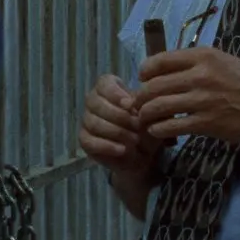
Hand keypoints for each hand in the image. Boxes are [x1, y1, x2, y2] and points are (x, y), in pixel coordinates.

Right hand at [80, 75, 163, 215]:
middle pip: (95, 102)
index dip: (115, 93)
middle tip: (138, 126)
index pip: (103, 83)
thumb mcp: (154, 115)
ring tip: (135, 140)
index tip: (130, 105)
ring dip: (116, 131)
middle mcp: (94, 102)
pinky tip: (122, 150)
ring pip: (93, 122)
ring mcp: (87, 121)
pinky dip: (107, 146)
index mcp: (109, 89)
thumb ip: (146, 105)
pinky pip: (88, 140)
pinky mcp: (85, 140)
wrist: (145, 155)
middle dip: (118, 115)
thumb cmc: (148, 128)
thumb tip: (130, 103)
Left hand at [133, 47, 239, 144]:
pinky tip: (157, 130)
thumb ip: (195, 62)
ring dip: (146, 115)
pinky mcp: (206, 123)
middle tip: (139, 104)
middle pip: (154, 85)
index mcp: (203, 56)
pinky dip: (158, 129)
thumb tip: (165, 69)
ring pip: (158, 106)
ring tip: (145, 119)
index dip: (144, 72)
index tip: (143, 80)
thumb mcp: (223, 60)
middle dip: (140, 97)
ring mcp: (203, 100)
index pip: (159, 60)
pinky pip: (172, 126)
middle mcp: (200, 75)